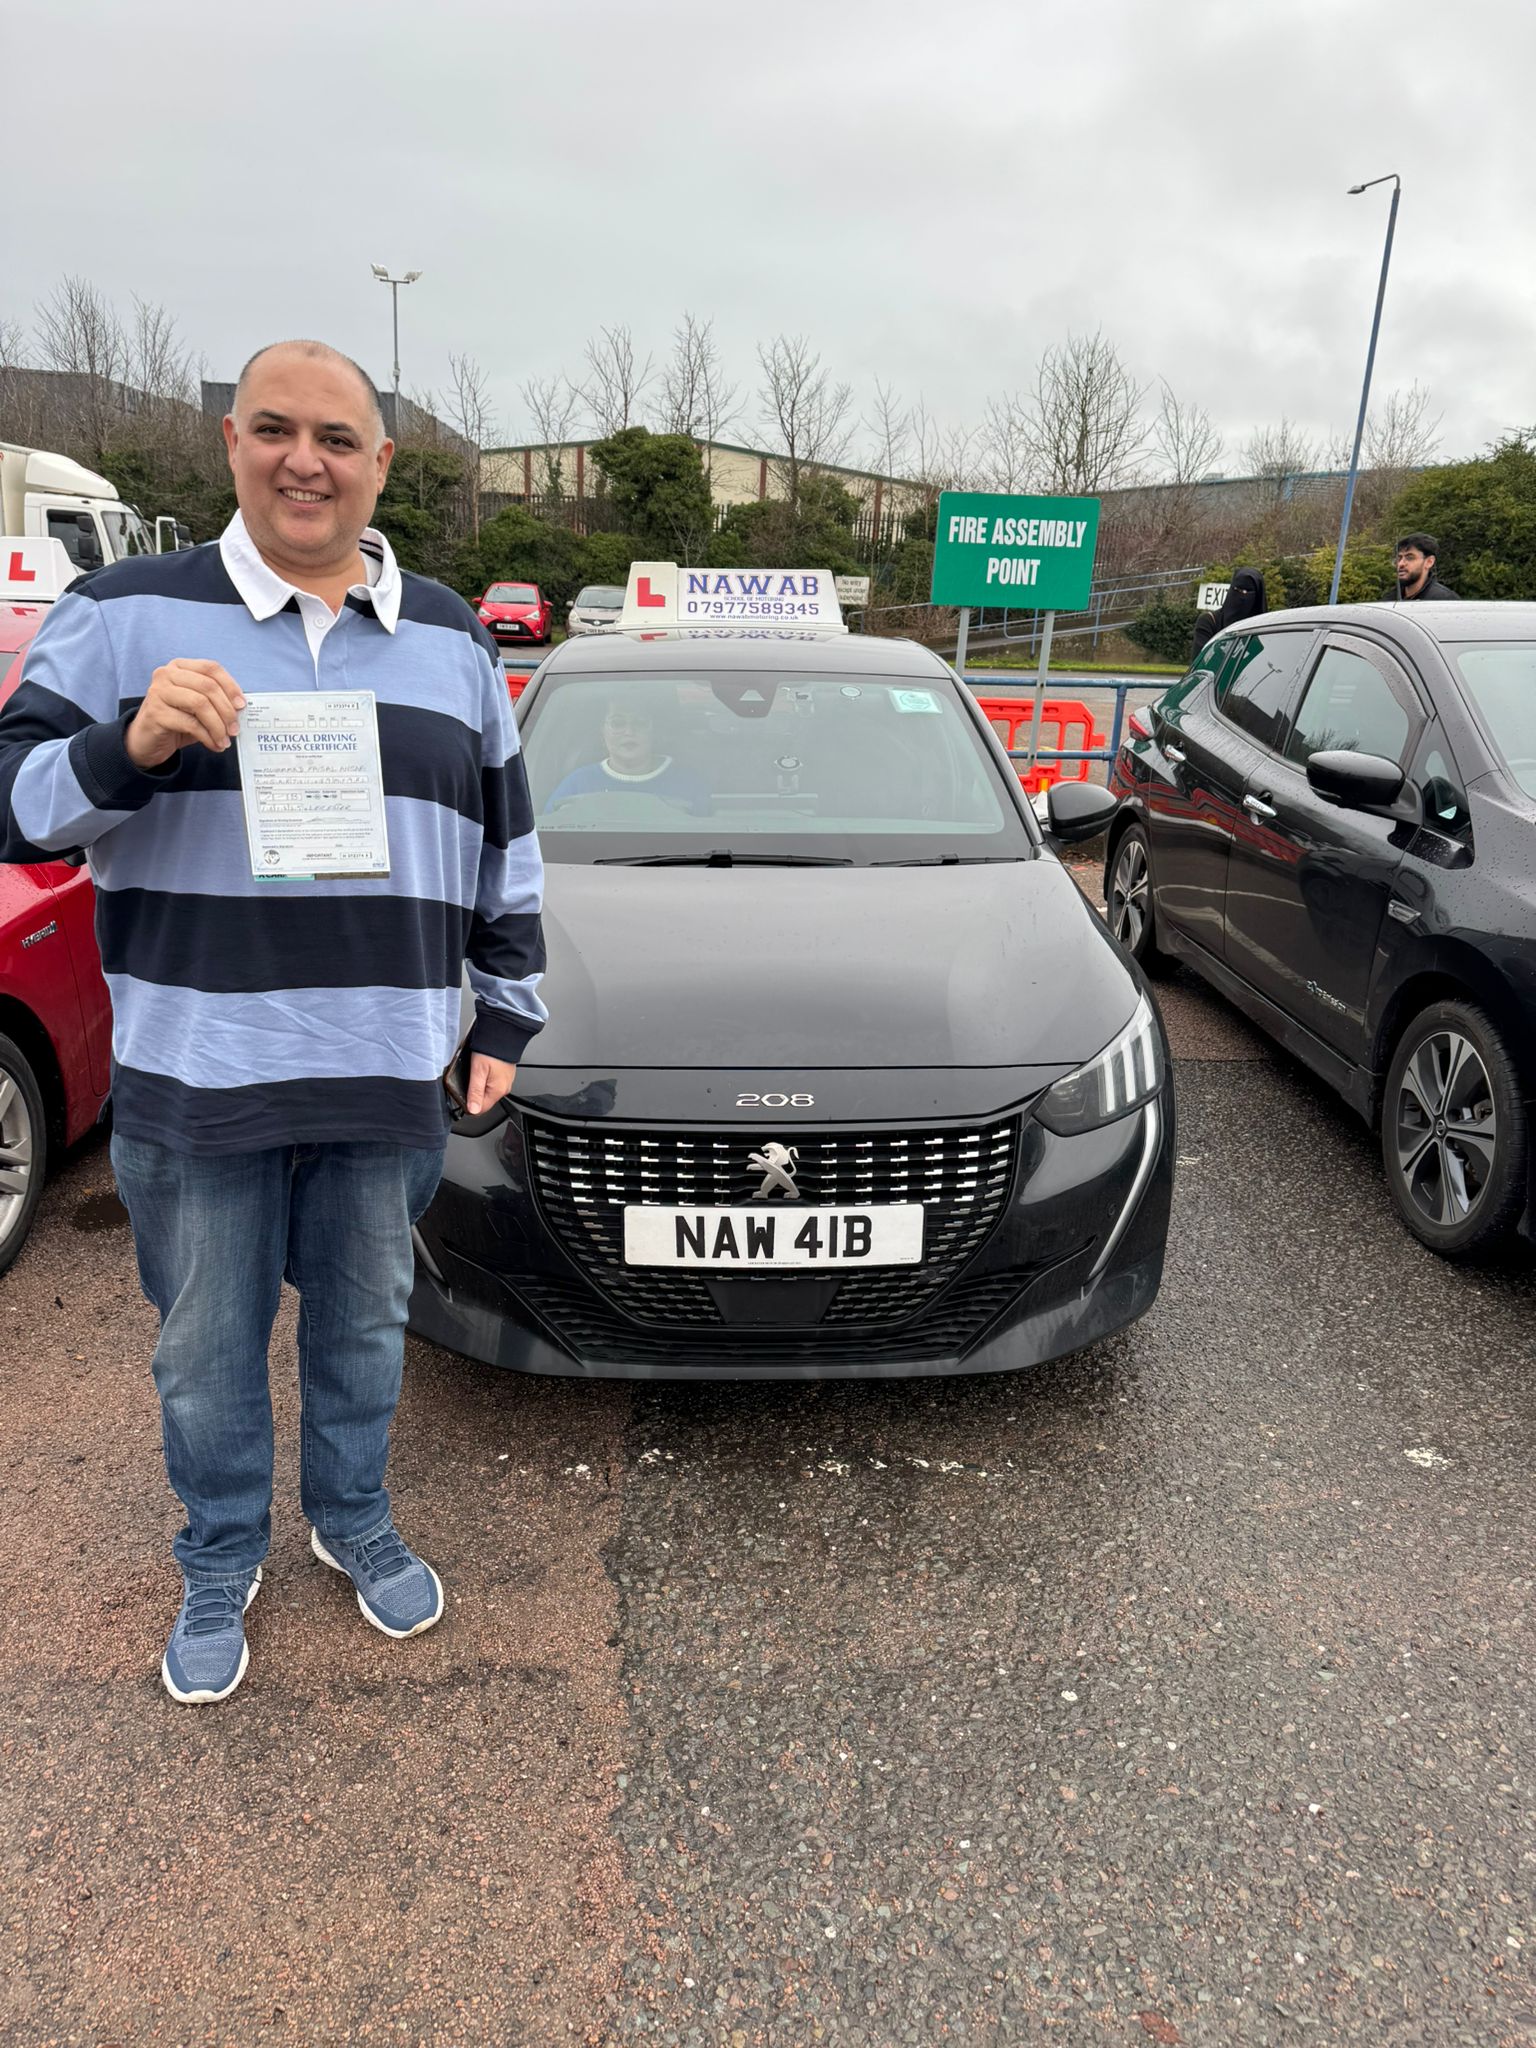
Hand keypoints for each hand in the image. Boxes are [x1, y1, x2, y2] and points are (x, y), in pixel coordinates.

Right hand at [125, 660, 245, 769]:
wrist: (148, 740)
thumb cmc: (177, 720)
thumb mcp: (198, 706)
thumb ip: (216, 700)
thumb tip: (241, 707)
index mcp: (179, 666)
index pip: (211, 668)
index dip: (230, 686)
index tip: (241, 706)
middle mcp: (166, 674)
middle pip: (208, 686)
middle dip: (227, 711)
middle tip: (235, 729)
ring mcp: (158, 692)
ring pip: (200, 704)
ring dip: (218, 726)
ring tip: (225, 740)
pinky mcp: (156, 713)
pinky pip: (191, 724)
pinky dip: (208, 737)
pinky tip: (213, 745)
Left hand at [466, 1054, 515, 1115]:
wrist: (504, 1034)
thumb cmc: (491, 1050)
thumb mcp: (478, 1071)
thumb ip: (474, 1092)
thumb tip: (472, 1110)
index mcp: (498, 1091)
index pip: (480, 1110)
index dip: (468, 1104)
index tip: (461, 1093)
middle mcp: (504, 1088)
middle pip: (484, 1100)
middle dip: (473, 1092)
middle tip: (468, 1078)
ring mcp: (505, 1082)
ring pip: (487, 1091)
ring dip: (478, 1084)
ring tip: (475, 1070)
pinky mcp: (505, 1075)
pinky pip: (492, 1082)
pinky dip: (485, 1077)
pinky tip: (482, 1068)